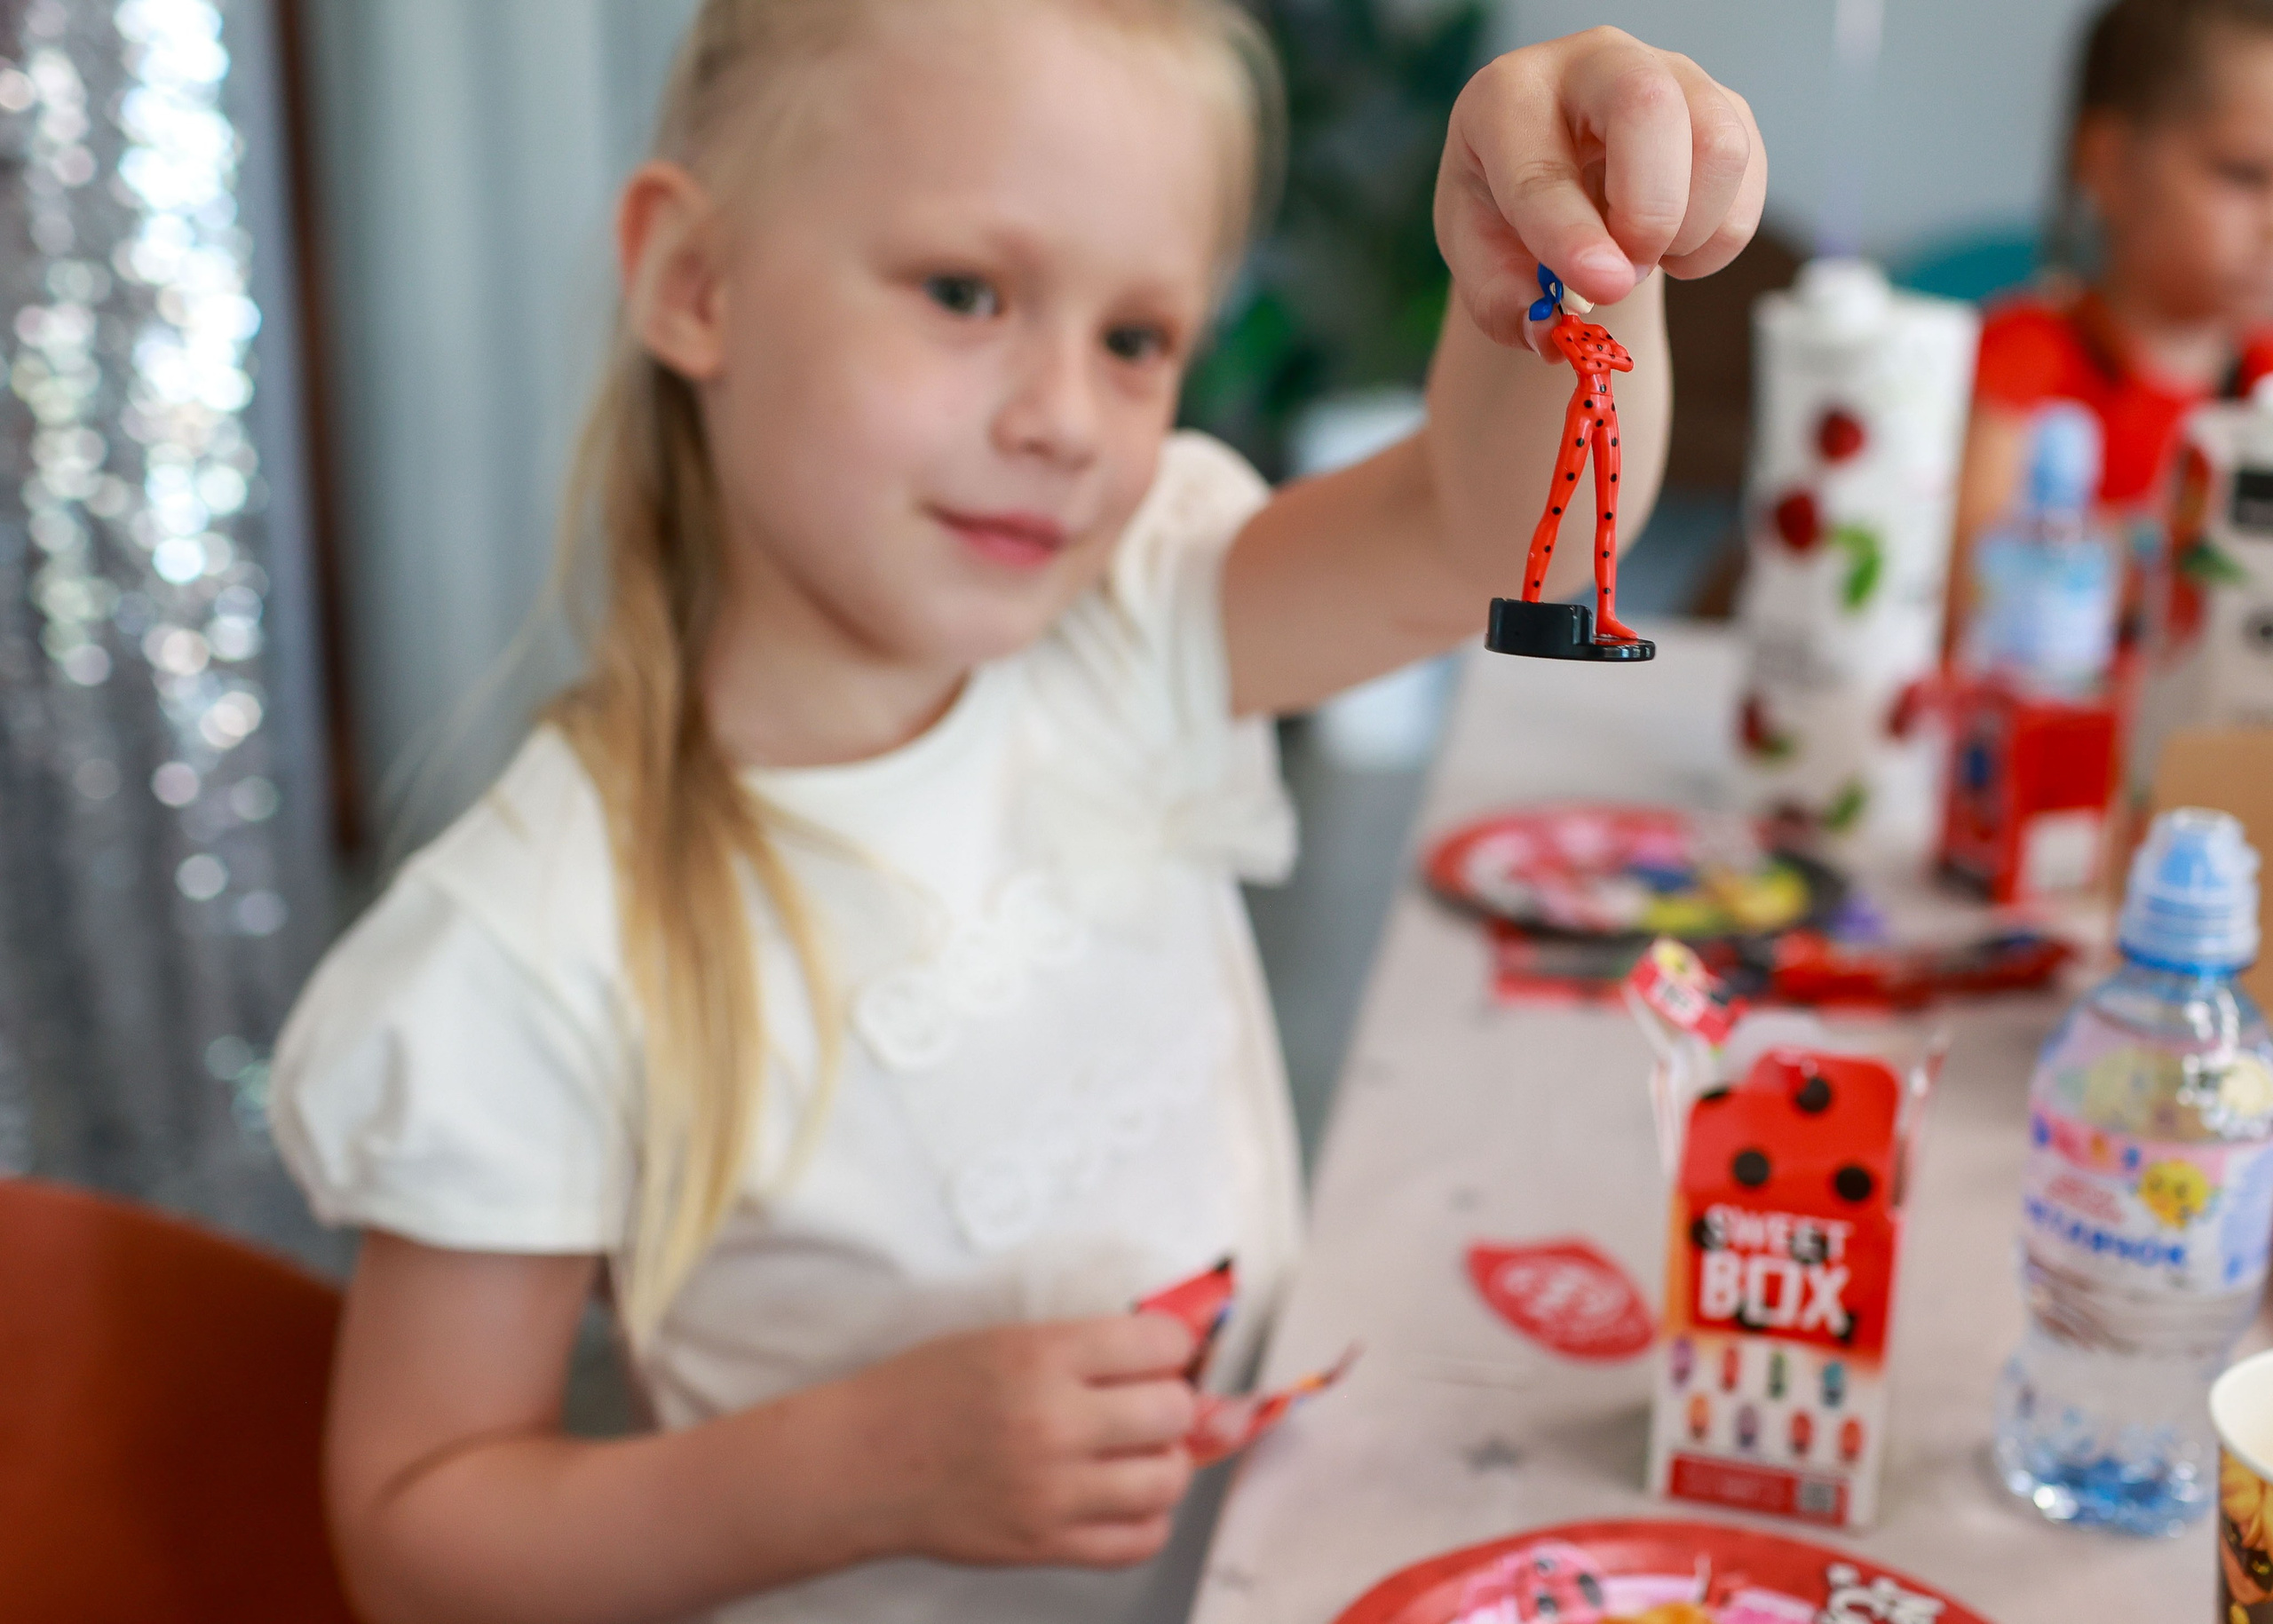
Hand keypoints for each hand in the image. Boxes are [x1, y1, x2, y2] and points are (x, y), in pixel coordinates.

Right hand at [852, 1314, 1199, 1569]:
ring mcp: (1051, 1491)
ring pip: (1167, 1479)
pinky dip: (1147, 1519)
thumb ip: (1080, 1348)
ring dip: (1165, 1462)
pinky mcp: (1044, 1544)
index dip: (1172, 1345)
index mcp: (1040, 1356)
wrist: (859, 1464)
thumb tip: (1160, 1355)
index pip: (1159, 1342)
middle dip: (1171, 1402)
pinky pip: (1138, 1541)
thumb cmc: (922, 1394)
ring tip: (1140, 1453)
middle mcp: (1052, 1422)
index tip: (1163, 1352)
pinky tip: (1123, 1498)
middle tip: (1150, 1402)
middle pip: (1173, 1410)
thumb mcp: (1002, 1339)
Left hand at [1435, 26, 1764, 347]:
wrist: (1560, 175)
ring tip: (1644, 256)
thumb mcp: (1479, 259)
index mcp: (1509, 97)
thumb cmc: (1508, 209)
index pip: (1542, 167)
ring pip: (1720, 145)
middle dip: (1647, 215)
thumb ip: (1503, 303)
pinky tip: (1673, 244)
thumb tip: (1554, 336)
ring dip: (1690, 231)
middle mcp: (1594, 64)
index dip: (1571, 235)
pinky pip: (1750, 177)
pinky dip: (1719, 236)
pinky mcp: (1725, 107)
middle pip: (1649, 108)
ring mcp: (1672, 76)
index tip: (1599, 287)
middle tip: (1621, 275)